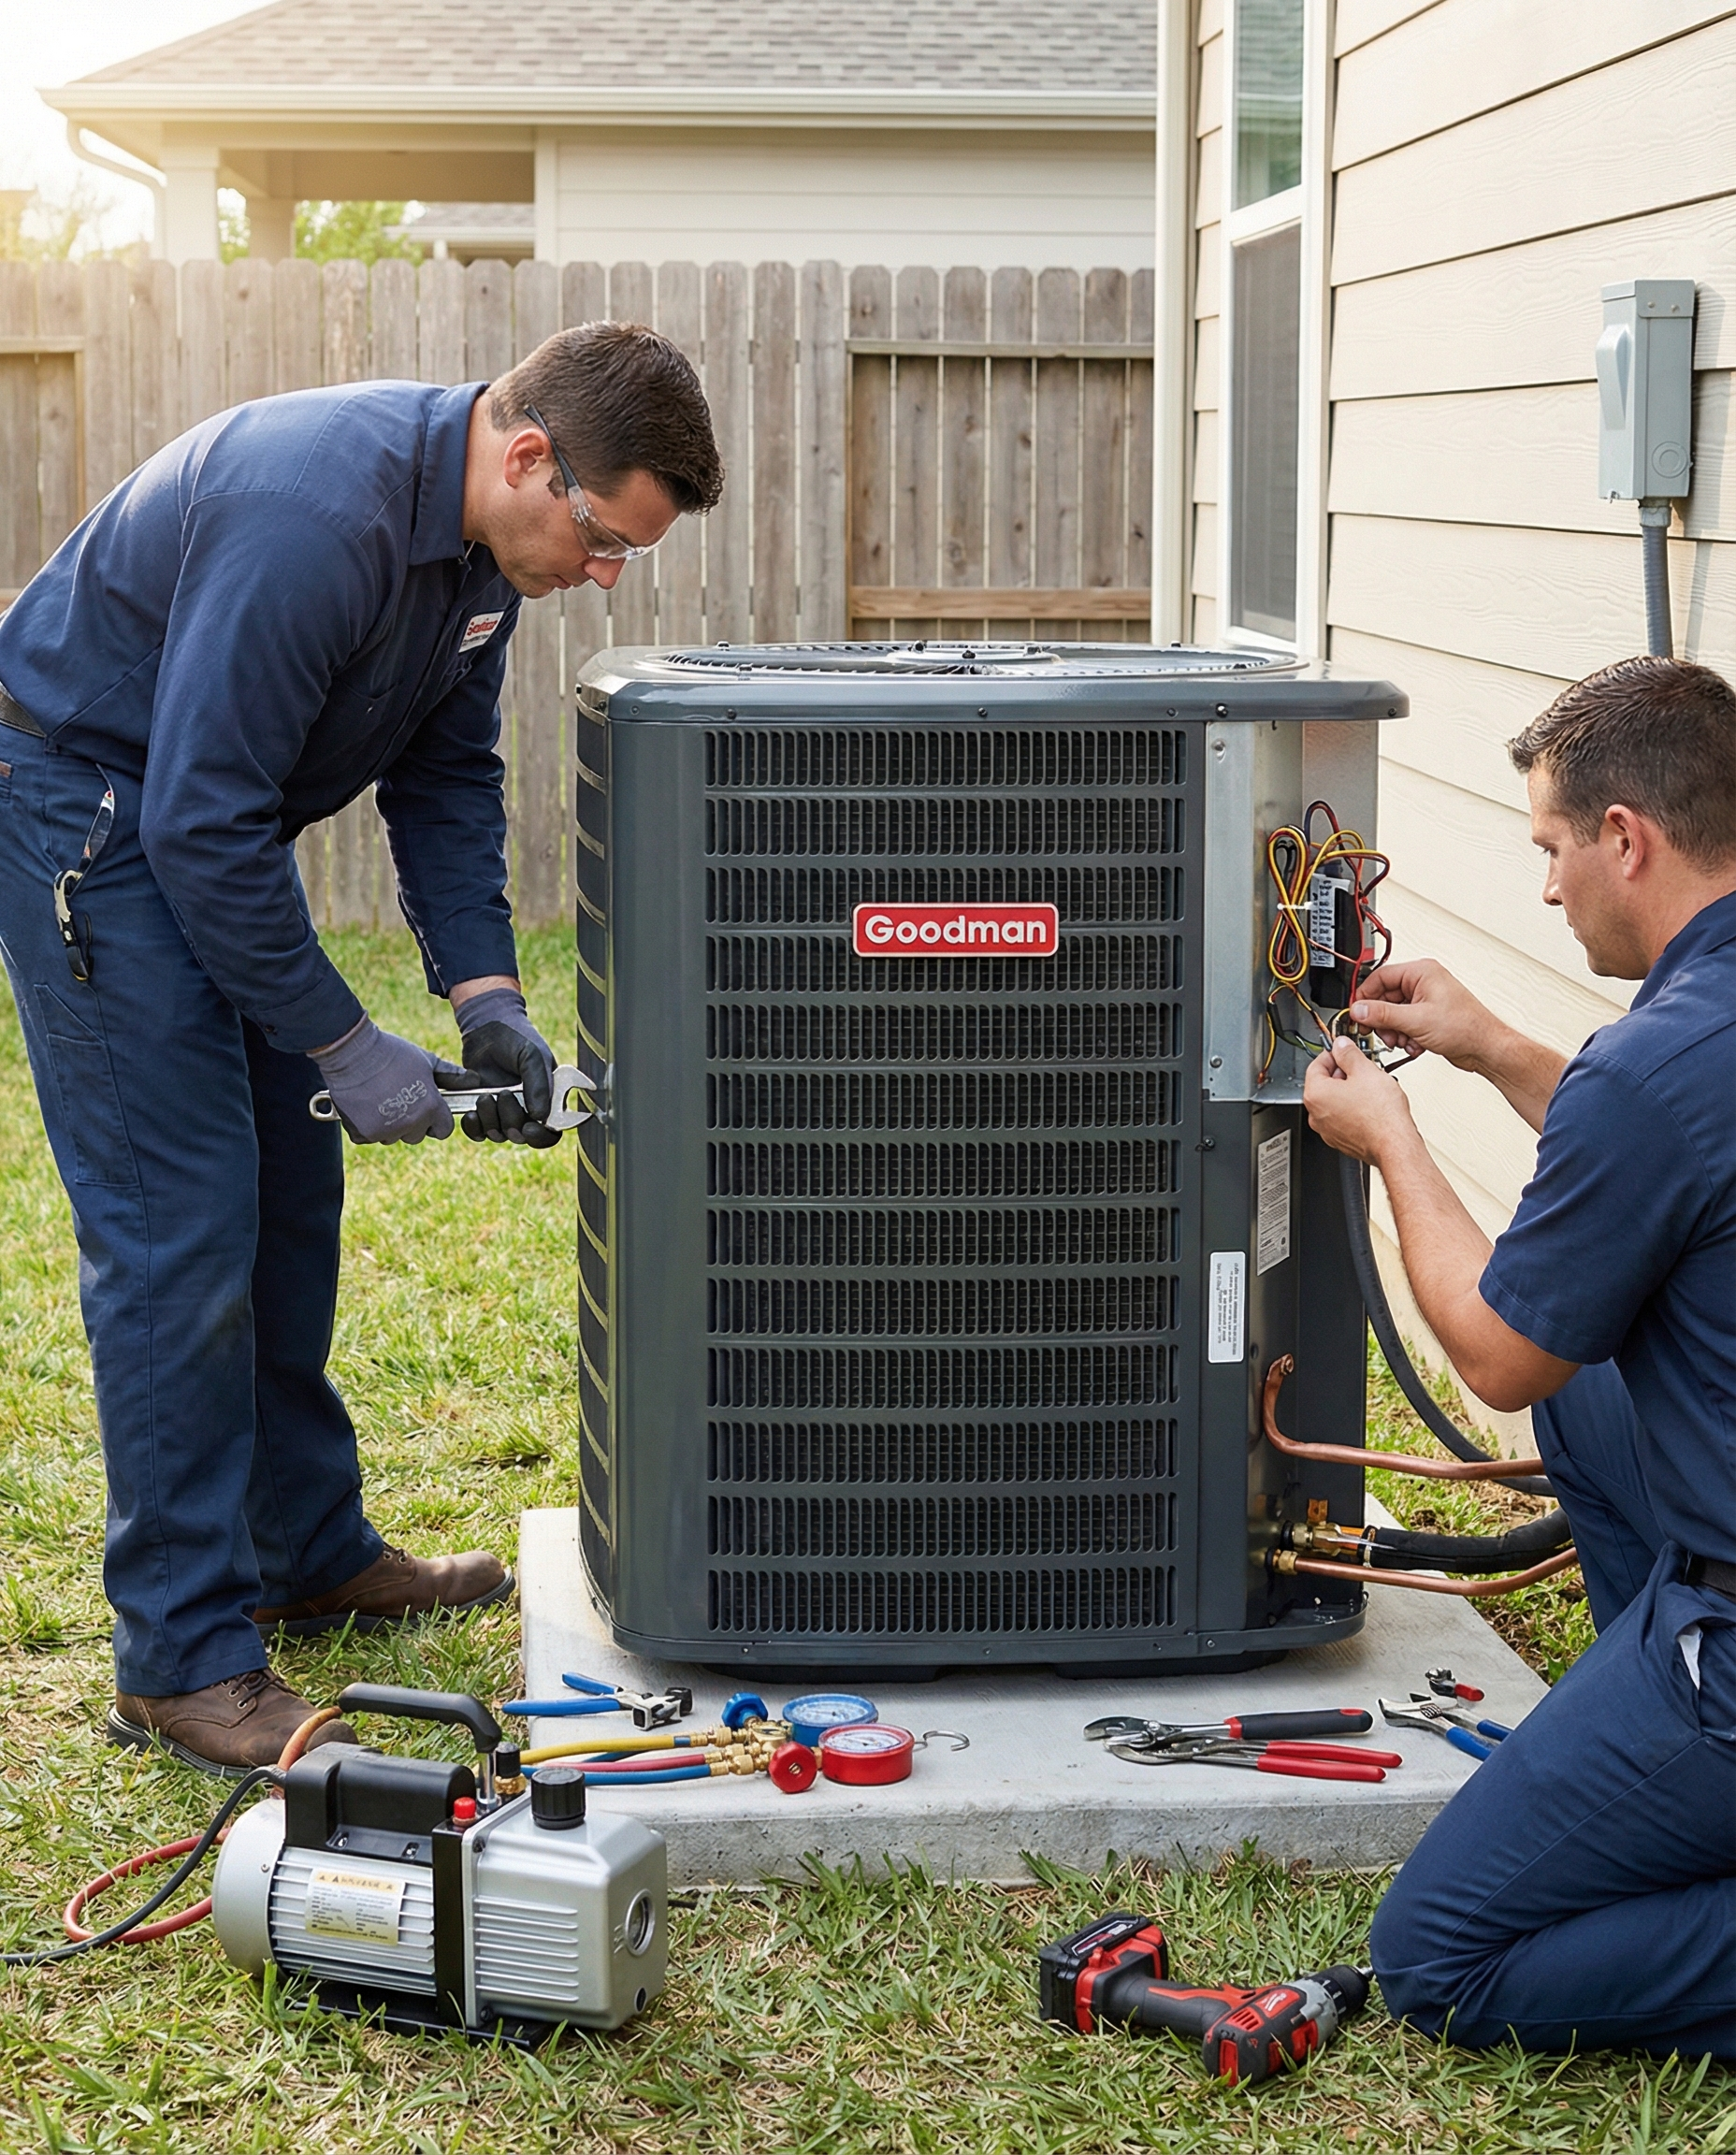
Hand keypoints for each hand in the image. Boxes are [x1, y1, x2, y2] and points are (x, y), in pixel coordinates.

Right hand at [311, 1019, 459, 1142]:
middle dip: (412, 1122)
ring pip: (393, 1137)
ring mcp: (385, 1131)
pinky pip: (369, 1137)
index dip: (437, 1120)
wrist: (352, 1052)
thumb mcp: (426, 1060)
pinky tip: (364, 1103)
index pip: (444, 1130)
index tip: (428, 1109)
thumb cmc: (392, 1053)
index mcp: (431, 1108)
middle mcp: (411, 1124)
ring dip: (389, 1125)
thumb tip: (474, 1080)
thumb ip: (451, 1075)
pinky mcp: (362, 1134)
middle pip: (417, 1135)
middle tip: (399, 1098)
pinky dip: (366, 1125)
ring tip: (380, 1097)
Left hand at [453, 986, 559, 1147]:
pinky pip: (478, 1133)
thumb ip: (539, 1085)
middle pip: (522, 1137)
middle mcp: (528, 1111)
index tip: (528, 1127)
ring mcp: (504, 1112)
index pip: (551, 1133)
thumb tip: (541, 1117)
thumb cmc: (517, 1038)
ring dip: (490, 1121)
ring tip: (485, 1096)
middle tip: (504, 1095)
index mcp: (548, 1100)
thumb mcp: (533, 1057)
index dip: (541, 1137)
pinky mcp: (483, 1111)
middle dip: (511, 1121)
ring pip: (499, 1135)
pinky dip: (474, 1127)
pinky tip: (471, 1113)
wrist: (487, 1028)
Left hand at [1302, 1037, 1416, 1164]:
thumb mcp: (1365, 1071)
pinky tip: (1370, 1105)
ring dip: (1348, 1091)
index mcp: (1316, 1095)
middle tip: (1361, 1068)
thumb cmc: (1381, 1115)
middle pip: (1324, 1083)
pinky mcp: (1341, 1140)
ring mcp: (1327, 1130)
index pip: (1316, 1064)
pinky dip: (1352, 1108)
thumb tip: (1341, 1046)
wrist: (1395, 1144)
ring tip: (1369, 1087)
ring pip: (1334, 1101)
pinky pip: (1342, 1117)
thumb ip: (1349, 1054)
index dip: (1332, 1053)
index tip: (1343, 1050)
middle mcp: (1316, 1114)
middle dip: (1342, 1073)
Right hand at [1348, 958, 1497, 1068]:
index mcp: (1421, 972)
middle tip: (1379, 1032)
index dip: (1365, 996)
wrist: (1485, 1048)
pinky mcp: (1427, 1017)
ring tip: (1401, 1041)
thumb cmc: (1466, 1027)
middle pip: (1384, 997)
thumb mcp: (1416, 1020)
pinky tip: (1414, 1045)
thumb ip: (1383, 1014)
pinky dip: (1405, 1036)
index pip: (1380, 977)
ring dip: (1393, 1031)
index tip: (1357, 1013)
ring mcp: (1425, 1000)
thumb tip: (1359, 1010)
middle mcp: (1423, 983)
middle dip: (1382, 1019)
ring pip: (1392, 1014)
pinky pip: (1403, 1024)